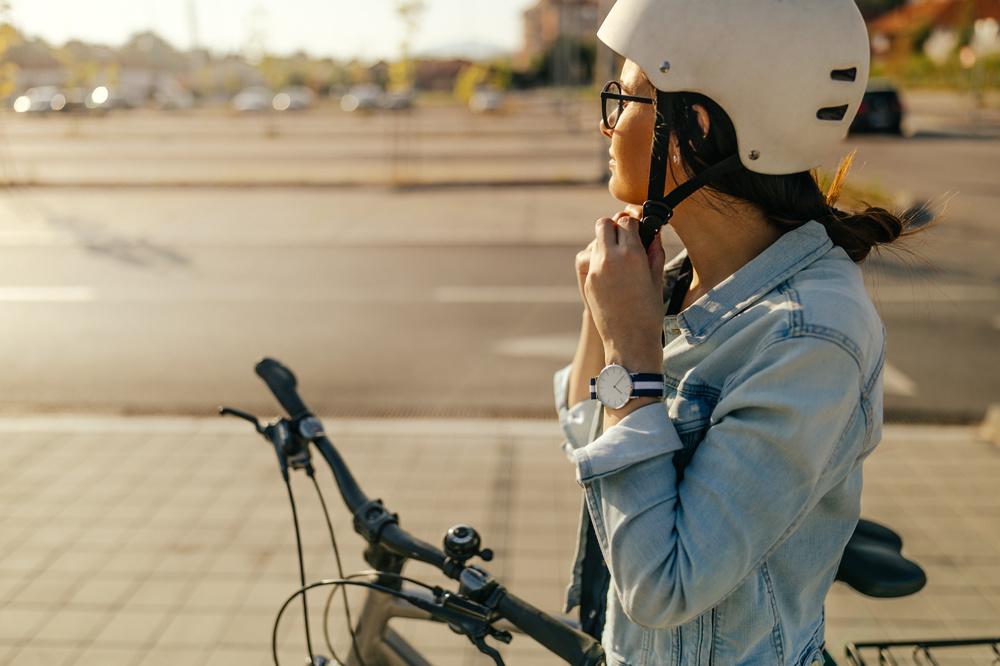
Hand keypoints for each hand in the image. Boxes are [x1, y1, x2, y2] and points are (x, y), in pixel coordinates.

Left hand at [584, 215, 665, 373]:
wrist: (630, 342)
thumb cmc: (649, 313)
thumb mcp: (657, 280)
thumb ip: (655, 252)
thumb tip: (654, 234)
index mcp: (632, 255)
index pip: (626, 221)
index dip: (634, 223)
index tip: (639, 230)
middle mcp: (610, 259)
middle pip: (604, 225)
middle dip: (615, 228)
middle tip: (625, 239)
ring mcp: (595, 271)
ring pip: (594, 242)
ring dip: (606, 243)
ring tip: (619, 258)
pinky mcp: (587, 282)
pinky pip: (590, 260)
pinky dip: (599, 260)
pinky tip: (612, 273)